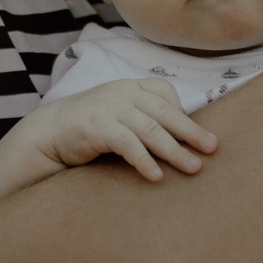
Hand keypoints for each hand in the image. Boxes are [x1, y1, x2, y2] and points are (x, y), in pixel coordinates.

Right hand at [21, 80, 215, 181]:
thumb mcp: (118, 113)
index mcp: (129, 86)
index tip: (195, 134)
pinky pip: (128, 144)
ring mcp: (109, 108)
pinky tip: (156, 176)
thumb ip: (143, 117)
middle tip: (212, 148)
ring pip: (151, 129)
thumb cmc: (90, 127)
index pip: (164, 92)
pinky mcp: (97, 127)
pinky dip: (144, 160)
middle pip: (164, 112)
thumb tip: (181, 139)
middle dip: (191, 131)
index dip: (182, 112)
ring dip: (174, 151)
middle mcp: (122, 93)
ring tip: (193, 168)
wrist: (49, 132)